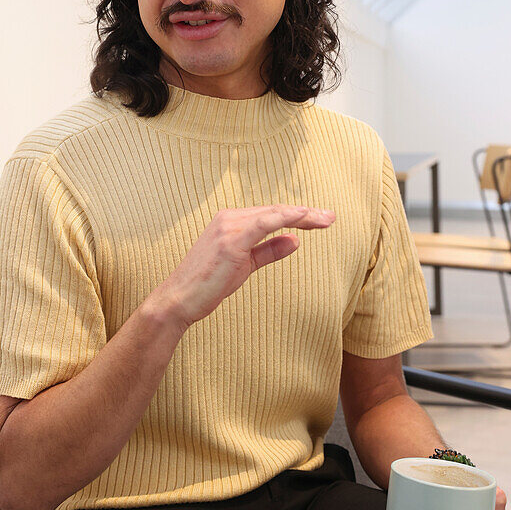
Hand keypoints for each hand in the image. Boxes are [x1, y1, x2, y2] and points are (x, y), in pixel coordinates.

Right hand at [155, 205, 335, 329]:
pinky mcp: (230, 239)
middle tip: (331, 217)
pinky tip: (303, 217)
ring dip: (302, 215)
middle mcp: (228, 218)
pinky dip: (285, 217)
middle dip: (305, 214)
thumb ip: (269, 250)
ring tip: (326, 219)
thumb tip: (295, 240)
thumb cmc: (208, 284)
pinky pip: (264, 222)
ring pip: (273, 213)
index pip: (270, 214)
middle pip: (275, 210)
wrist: (179, 299)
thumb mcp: (245, 265)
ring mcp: (228, 226)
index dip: (297, 216)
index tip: (320, 220)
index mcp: (230, 221)